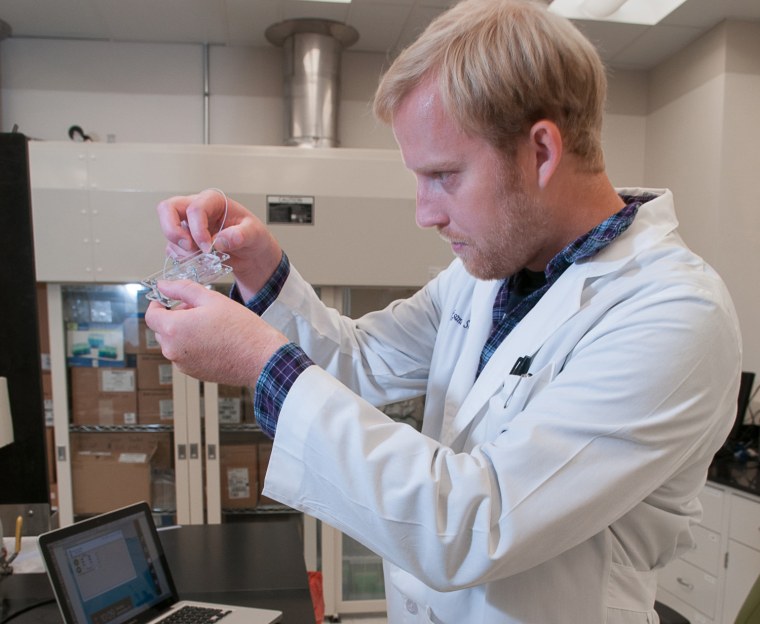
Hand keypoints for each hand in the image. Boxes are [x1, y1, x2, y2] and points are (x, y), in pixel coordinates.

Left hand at [144, 280, 288, 385]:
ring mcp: (183, 364)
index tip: (166, 300)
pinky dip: (193, 346)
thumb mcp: (212, 299)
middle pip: (162, 329)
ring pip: (174, 343)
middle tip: (199, 310)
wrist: (260, 358)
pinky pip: (185, 355)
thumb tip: (164, 285)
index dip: (157, 304)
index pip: (151, 315)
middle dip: (175, 317)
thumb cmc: (241, 329)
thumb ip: (183, 289)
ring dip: (184, 332)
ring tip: (211, 326)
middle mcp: (173, 350)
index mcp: (174, 329)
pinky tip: (214, 340)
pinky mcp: (194, 373)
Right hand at [156, 189, 281, 297]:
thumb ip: (241, 235)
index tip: (208, 247)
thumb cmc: (252, 236)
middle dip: (173, 230)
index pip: (195, 208)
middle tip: (189, 247)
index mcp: (213, 201)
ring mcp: (188, 225)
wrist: (251, 253)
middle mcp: (196, 209)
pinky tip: (198, 261)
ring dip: (181, 249)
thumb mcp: (254, 234)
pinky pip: (172, 248)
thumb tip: (221, 240)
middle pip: (167, 209)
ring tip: (201, 258)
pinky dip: (181, 258)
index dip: (198, 229)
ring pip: (168, 230)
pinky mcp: (185, 240)